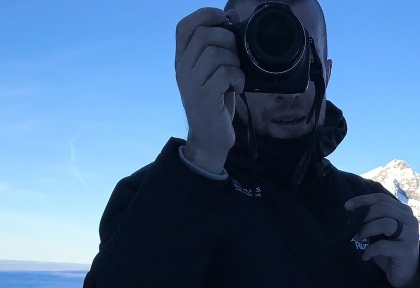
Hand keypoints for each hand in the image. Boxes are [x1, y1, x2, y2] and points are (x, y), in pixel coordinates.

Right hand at [175, 8, 244, 174]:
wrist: (210, 140)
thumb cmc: (215, 104)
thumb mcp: (213, 72)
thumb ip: (218, 46)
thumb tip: (232, 15)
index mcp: (182, 60)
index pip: (185, 26)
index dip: (205, 15)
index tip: (225, 19)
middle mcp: (182, 70)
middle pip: (205, 35)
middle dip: (228, 40)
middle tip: (236, 57)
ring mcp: (192, 83)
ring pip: (217, 53)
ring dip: (235, 62)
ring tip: (236, 77)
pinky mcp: (205, 96)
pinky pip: (226, 73)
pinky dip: (238, 78)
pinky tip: (237, 88)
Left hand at [344, 193, 419, 287]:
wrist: (405, 275)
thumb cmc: (390, 252)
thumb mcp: (380, 234)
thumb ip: (372, 222)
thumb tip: (353, 215)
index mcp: (403, 212)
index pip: (382, 199)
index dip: (363, 200)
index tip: (347, 206)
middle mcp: (409, 220)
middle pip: (383, 208)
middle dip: (364, 217)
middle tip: (353, 229)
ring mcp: (410, 234)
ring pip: (384, 223)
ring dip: (366, 230)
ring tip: (358, 239)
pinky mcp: (407, 250)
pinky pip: (383, 246)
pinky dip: (370, 250)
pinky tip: (365, 256)